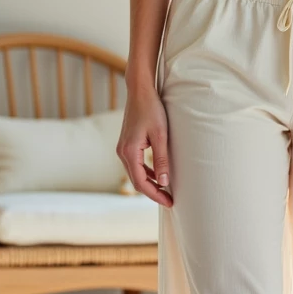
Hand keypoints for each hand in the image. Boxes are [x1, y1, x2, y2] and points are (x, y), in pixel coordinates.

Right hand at [117, 91, 172, 206]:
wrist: (140, 91)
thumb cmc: (152, 110)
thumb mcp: (161, 135)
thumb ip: (161, 160)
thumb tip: (164, 182)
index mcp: (129, 152)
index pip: (141, 182)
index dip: (155, 195)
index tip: (169, 202)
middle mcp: (122, 152)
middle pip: (136, 181)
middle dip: (153, 192)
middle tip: (170, 201)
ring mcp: (122, 148)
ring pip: (135, 173)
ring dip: (150, 183)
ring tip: (165, 192)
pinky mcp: (126, 144)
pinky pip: (135, 164)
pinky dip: (146, 172)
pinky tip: (158, 176)